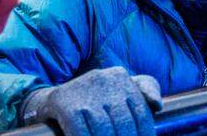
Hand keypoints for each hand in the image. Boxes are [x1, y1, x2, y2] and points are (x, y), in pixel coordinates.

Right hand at [22, 67, 161, 135]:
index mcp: (120, 76)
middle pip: (125, 125)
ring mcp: (83, 90)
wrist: (50, 101)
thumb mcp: (119, 91)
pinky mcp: (65, 103)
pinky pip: (81, 133)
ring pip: (105, 132)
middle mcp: (104, 79)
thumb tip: (157, 105)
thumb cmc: (92, 102)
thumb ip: (143, 92)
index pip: (142, 114)